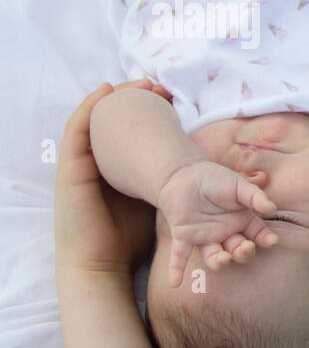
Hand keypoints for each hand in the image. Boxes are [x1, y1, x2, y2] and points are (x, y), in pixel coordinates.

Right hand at [54, 80, 172, 277]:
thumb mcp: (151, 202)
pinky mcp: (70, 170)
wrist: (101, 264)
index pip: (130, 133)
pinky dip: (88, 109)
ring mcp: (81, 165)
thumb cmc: (127, 240)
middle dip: (133, 99)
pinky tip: (103, 93)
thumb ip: (163, 183)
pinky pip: (76, 132)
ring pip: (94, 121)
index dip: (148, 112)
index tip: (169, 99)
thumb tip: (198, 172)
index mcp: (117, 170)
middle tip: (156, 84)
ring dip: (113, 98)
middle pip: (113, 122)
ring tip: (135, 82)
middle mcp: (98, 163)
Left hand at [155, 160, 278, 286]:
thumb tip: (271, 207)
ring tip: (223, 259)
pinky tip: (175, 283)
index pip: (258, 235)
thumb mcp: (238, 185)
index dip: (265, 239)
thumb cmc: (215, 178)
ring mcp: (205, 237)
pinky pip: (180, 256)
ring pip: (214, 256)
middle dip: (244, 252)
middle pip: (238, 250)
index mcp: (242, 221)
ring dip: (219, 261)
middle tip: (245, 248)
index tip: (271, 241)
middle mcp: (226, 234)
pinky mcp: (183, 236)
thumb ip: (254, 196)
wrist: (184, 174)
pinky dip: (177, 269)